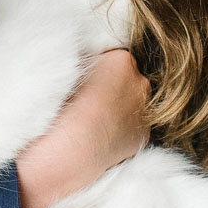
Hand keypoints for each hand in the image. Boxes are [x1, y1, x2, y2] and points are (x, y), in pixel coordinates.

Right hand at [16, 49, 151, 207]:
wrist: (72, 148)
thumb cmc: (63, 107)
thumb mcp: (66, 71)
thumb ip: (84, 64)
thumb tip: (85, 66)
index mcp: (122, 61)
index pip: (112, 59)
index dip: (96, 72)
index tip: (82, 83)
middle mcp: (141, 83)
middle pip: (127, 80)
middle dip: (112, 88)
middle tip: (88, 102)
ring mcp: (144, 111)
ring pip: (132, 104)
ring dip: (118, 109)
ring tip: (94, 122)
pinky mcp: (144, 136)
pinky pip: (133, 127)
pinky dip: (121, 130)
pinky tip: (102, 137)